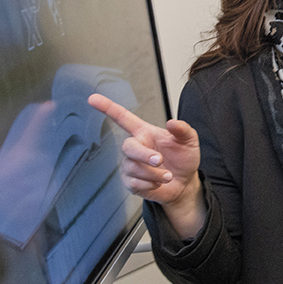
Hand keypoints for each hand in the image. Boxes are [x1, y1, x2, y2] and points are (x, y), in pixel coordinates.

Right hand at [89, 93, 205, 234]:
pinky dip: (150, 184)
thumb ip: (183, 129)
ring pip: (133, 168)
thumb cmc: (184, 158)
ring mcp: (130, 165)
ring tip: (167, 175)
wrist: (185, 183)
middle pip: (128, 147)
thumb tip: (172, 122)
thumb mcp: (189, 141)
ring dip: (154, 173)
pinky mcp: (130, 182)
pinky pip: (134, 183)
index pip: (123, 118)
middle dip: (144, 155)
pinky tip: (158, 183)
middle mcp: (135, 147)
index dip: (107, 108)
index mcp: (145, 133)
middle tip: (160, 160)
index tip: (93, 99)